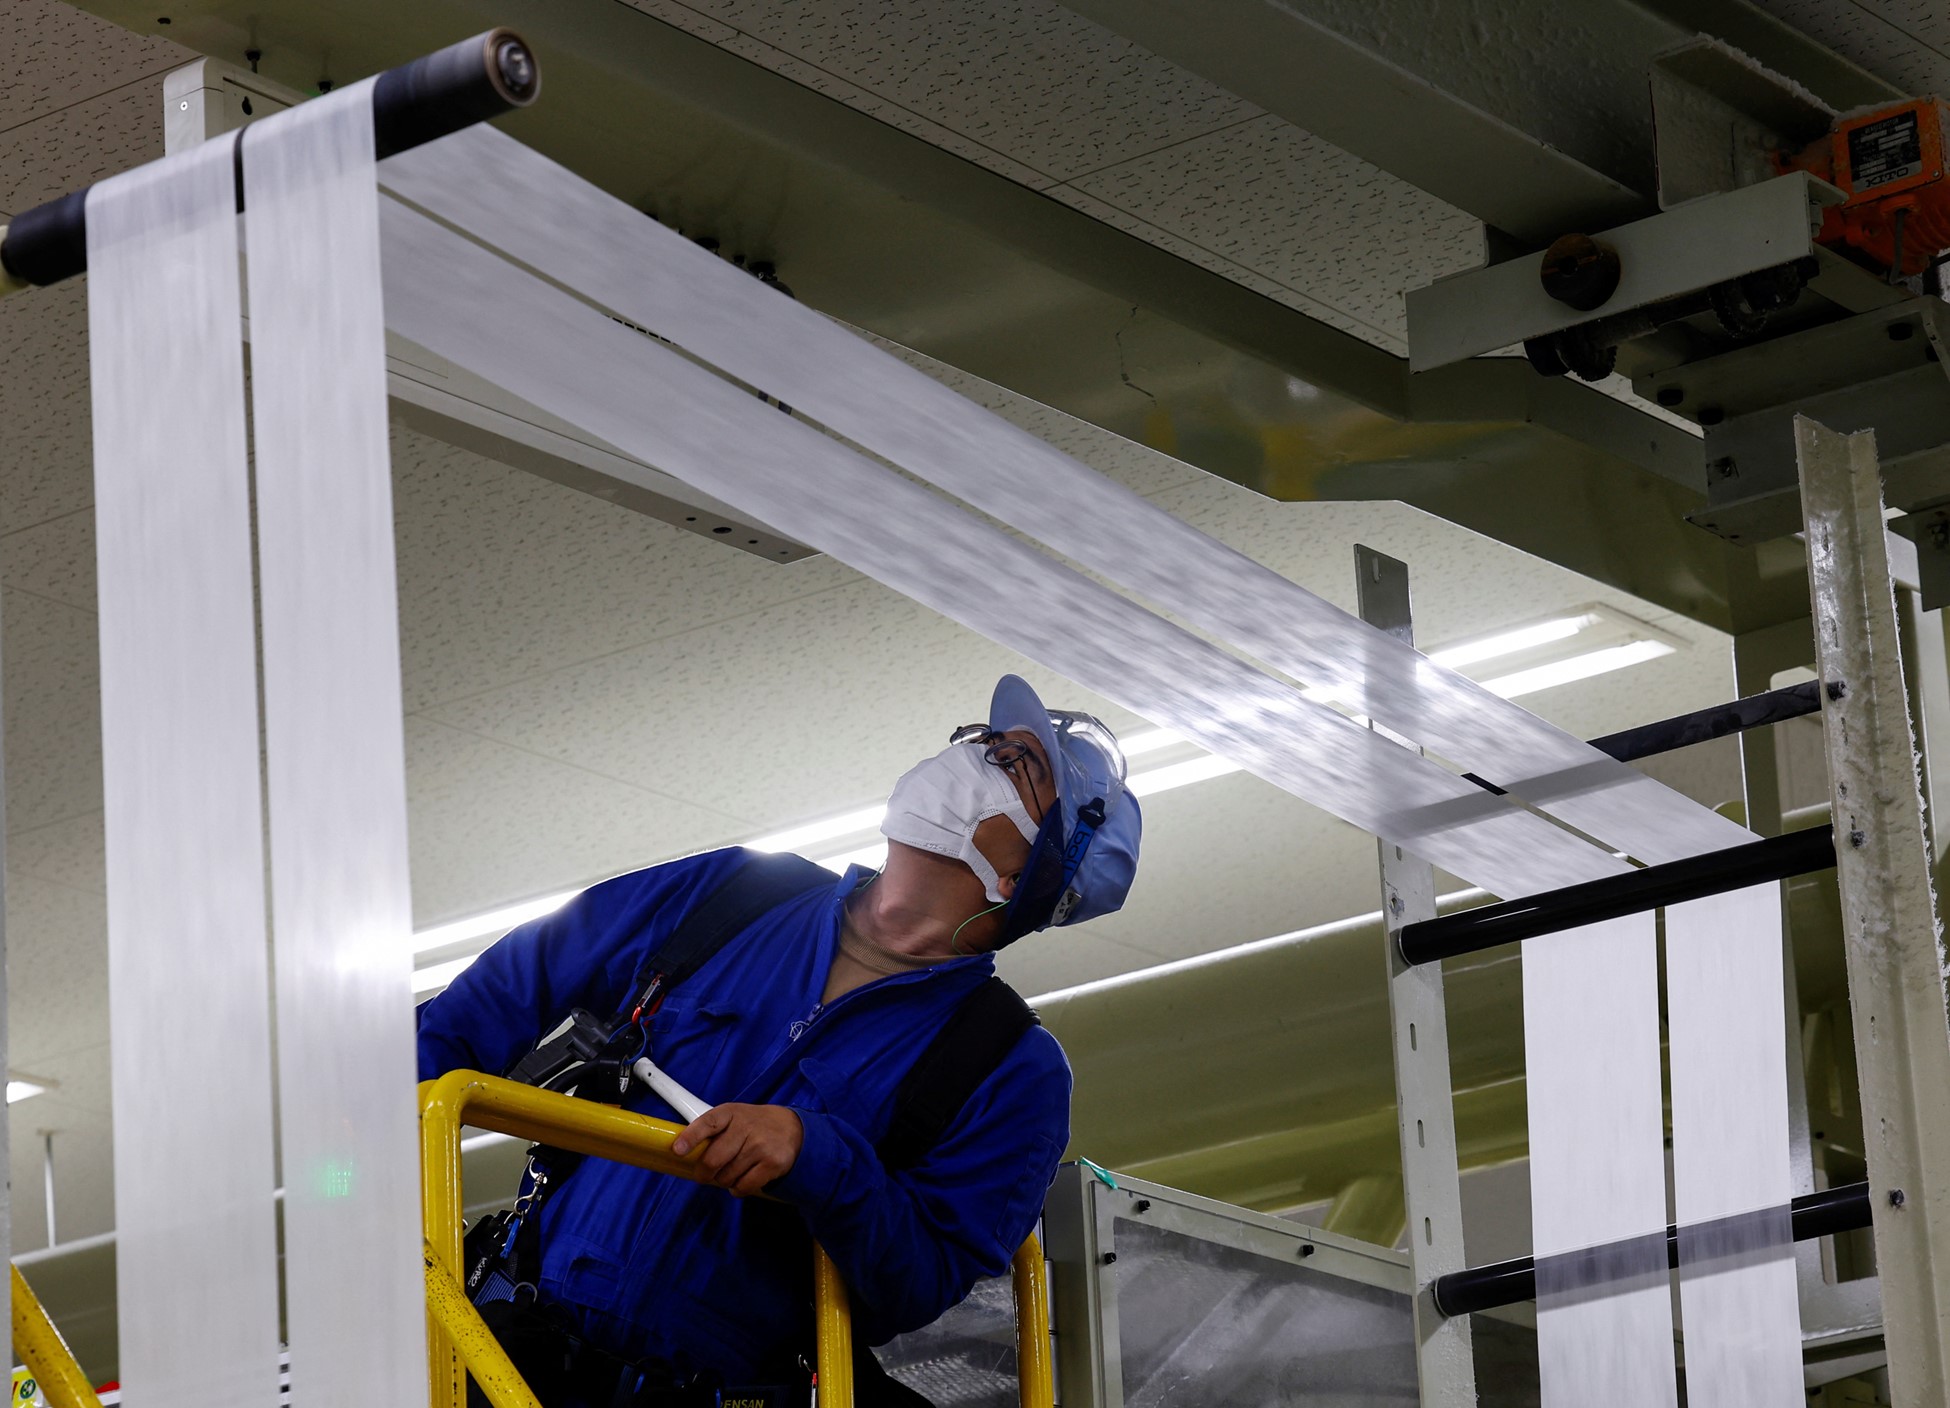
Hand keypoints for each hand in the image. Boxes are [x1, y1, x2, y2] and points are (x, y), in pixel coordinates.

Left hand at [672, 1103, 804, 1197]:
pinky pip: (743, 1186)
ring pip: (727, 1177)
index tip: (678, 1150)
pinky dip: (738, 1189)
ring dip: (724, 1180)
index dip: (691, 1137)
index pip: (708, 1123)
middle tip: (704, 1175)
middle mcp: (746, 1127)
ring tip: (733, 1170)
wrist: (792, 1128)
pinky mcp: (772, 1163)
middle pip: (713, 1159)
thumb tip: (683, 1152)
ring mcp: (760, 1146)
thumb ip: (712, 1130)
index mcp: (731, 1112)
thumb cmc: (753, 1125)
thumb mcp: (733, 1117)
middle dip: (703, 1173)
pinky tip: (743, 1179)